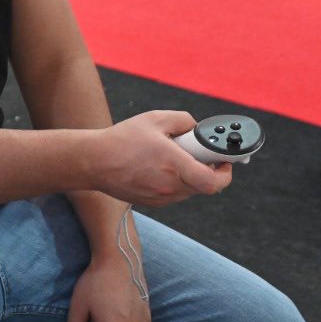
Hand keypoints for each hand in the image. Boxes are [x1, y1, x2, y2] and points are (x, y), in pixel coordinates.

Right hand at [90, 112, 232, 205]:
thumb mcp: (155, 118)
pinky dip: (176, 181)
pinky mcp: (153, 202)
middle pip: (204, 185)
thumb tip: (196, 128)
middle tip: (201, 154)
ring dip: (190, 176)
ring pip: (189, 190)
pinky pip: (175, 193)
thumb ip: (183, 120)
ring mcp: (162, 197)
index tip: (224, 160)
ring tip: (172, 158)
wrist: (94, 161)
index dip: (226, 172)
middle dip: (207, 169)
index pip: (213, 181)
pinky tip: (160, 167)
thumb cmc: (122, 139)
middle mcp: (170, 186)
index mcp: (174, 164)